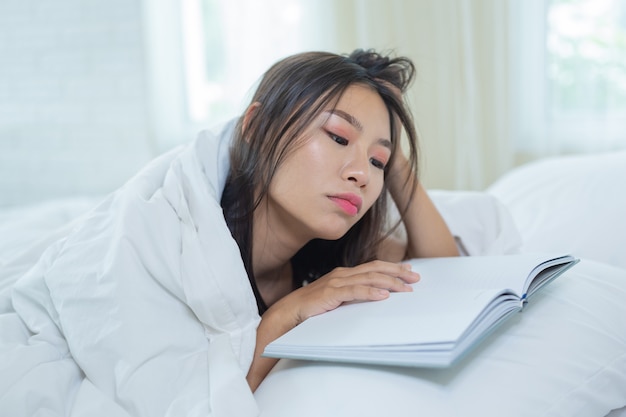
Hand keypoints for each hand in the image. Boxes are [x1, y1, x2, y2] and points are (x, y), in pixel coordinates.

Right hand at [247, 260, 418, 390]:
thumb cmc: (312, 309)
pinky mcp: (331, 293)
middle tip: (415, 278)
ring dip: (390, 282)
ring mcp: (336, 282)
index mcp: (344, 274)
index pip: (373, 267)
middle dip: (397, 273)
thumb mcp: (337, 300)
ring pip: (369, 278)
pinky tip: (384, 295)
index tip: (409, 271)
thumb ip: (353, 296)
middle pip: (375, 269)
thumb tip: (375, 299)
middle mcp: (342, 274)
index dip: (392, 268)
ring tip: (406, 288)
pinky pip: (355, 291)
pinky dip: (371, 291)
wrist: (289, 312)